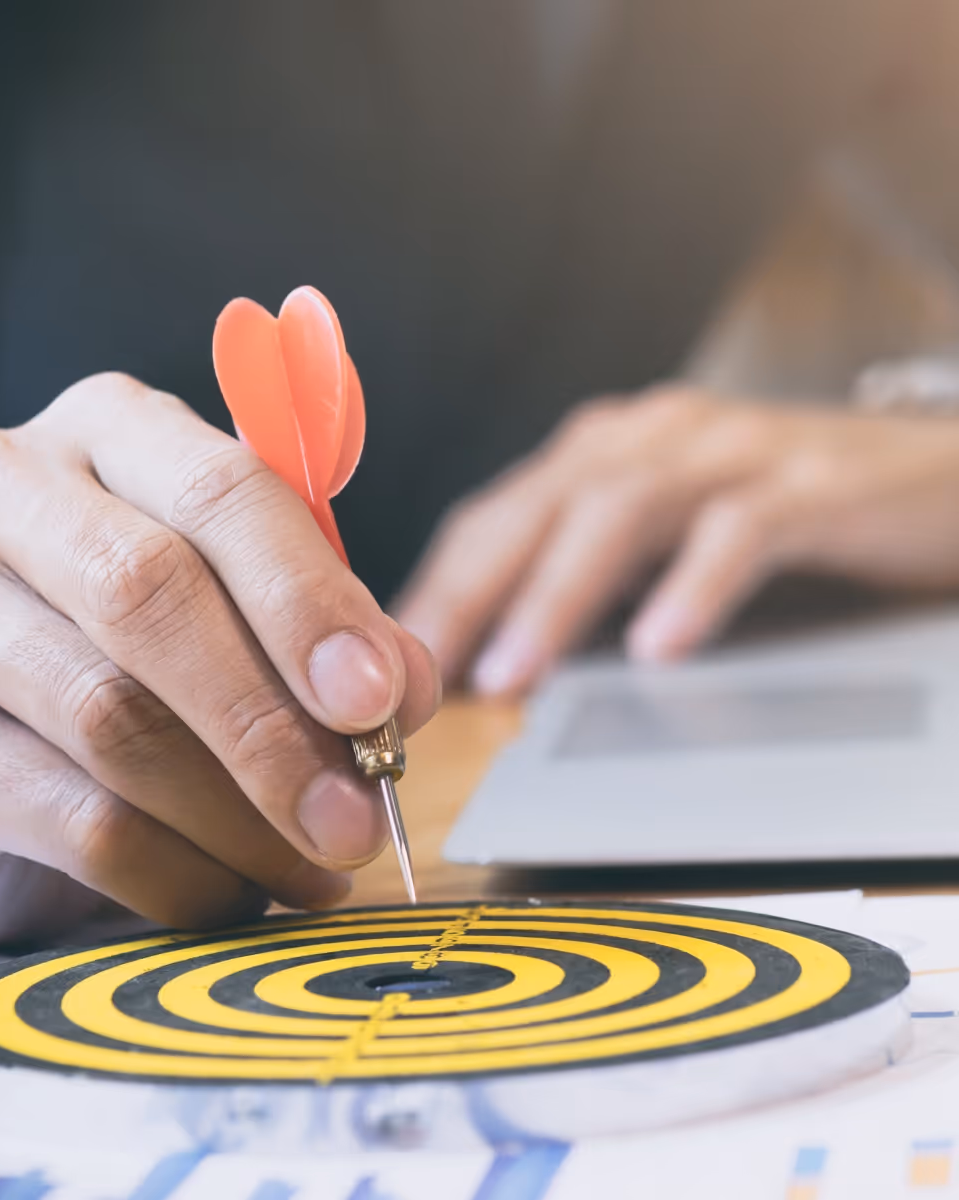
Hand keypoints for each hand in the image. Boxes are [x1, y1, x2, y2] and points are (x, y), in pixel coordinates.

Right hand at [0, 373, 437, 943]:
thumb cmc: (130, 646)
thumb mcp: (234, 606)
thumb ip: (321, 630)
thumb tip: (404, 691)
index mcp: (105, 430)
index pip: (220, 489)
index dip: (308, 599)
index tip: (379, 699)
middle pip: (150, 596)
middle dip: (272, 721)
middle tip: (357, 815)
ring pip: (114, 721)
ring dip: (240, 816)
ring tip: (314, 865)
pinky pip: (74, 821)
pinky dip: (178, 872)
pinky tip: (230, 892)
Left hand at [396, 386, 958, 693]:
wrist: (933, 479)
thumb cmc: (779, 518)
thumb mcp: (661, 543)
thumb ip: (585, 582)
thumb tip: (489, 661)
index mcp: (606, 453)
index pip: (495, 516)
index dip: (437, 587)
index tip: (387, 662)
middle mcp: (656, 437)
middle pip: (537, 507)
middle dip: (469, 593)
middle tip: (417, 673)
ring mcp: (734, 453)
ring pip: (621, 510)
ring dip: (557, 596)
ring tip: (511, 679)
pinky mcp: (814, 484)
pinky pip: (740, 530)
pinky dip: (692, 588)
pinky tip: (657, 650)